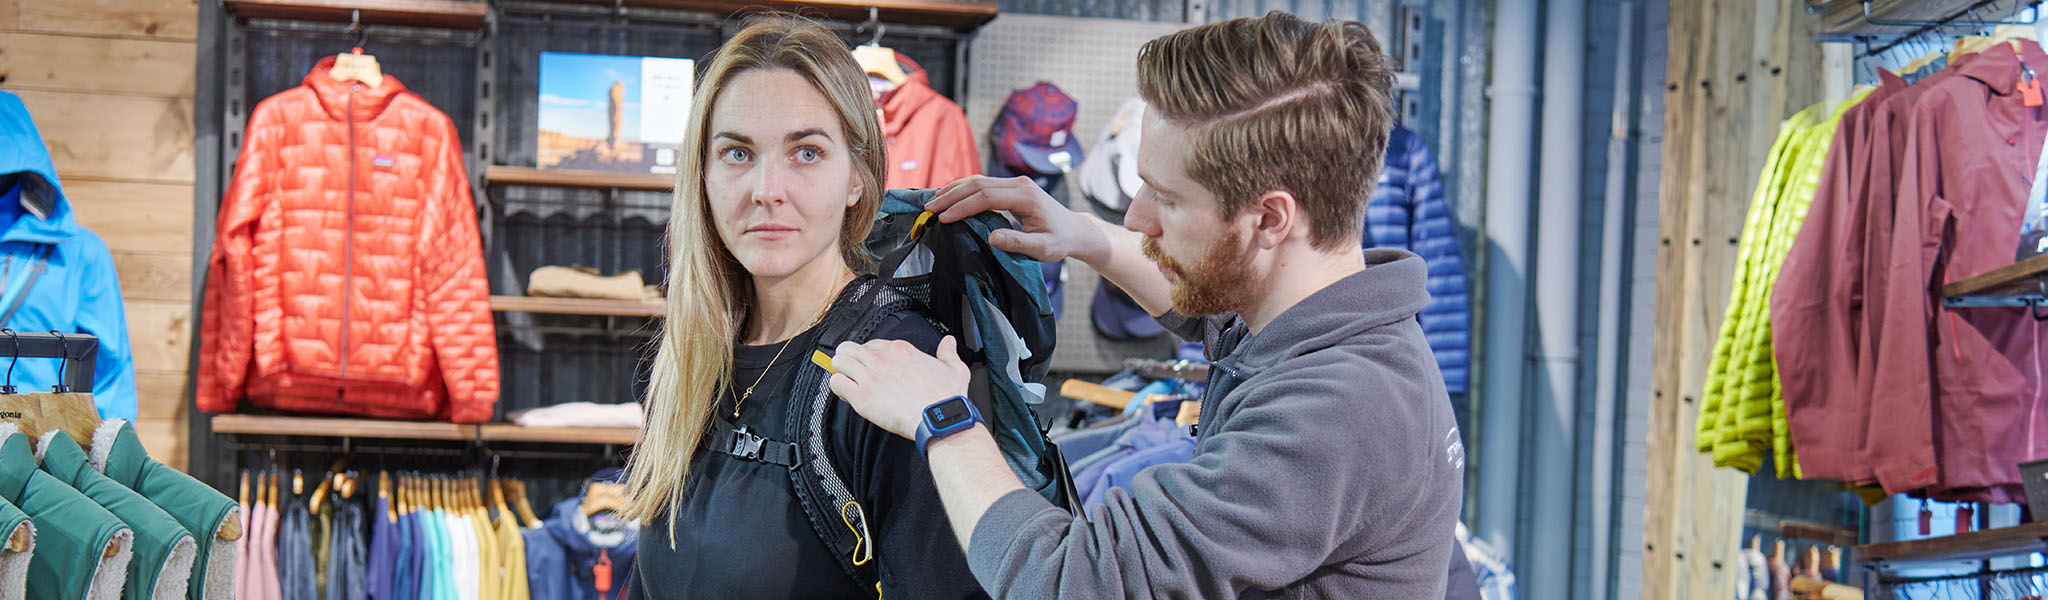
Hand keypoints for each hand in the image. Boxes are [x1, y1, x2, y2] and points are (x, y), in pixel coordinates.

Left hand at [828, 336, 971, 438]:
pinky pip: (836, 383)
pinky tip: (847, 395)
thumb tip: (949, 342)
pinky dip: (838, 388)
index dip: (869, 356)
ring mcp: (870, 376)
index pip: (872, 344)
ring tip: (848, 382)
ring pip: (838, 362)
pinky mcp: (862, 396)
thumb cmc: (945, 397)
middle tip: (854, 373)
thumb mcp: (954, 368)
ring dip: (841, 371)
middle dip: (848, 359)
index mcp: (901, 350)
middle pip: (849, 348)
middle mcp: (882, 359)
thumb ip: (948, 353)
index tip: (872, 367)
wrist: (939, 417)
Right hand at [928, 175, 1108, 264]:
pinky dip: (964, 189)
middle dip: (951, 195)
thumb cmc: (1060, 241)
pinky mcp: (1012, 187)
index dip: (963, 206)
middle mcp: (1019, 184)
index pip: (986, 196)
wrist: (1074, 230)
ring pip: (978, 180)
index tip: (944, 218)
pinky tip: (949, 197)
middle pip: (978, 184)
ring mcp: (1016, 183)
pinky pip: (983, 184)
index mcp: (1026, 196)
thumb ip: (1019, 243)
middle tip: (929, 209)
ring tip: (933, 202)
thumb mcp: (1043, 248)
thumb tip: (992, 237)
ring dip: (954, 190)